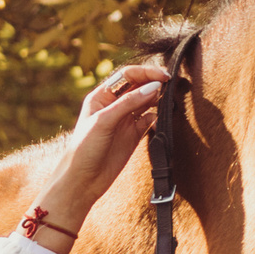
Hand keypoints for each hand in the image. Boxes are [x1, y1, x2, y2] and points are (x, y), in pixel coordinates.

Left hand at [17, 65, 167, 253]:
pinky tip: (164, 115)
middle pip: (139, 86)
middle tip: (172, 84)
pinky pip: (150, 119)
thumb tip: (154, 87)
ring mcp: (125, 120)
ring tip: (170, 97)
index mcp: (102, 96)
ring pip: (146, 101)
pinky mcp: (133, 135)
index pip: (128, 75)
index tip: (163, 76)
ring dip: (158, 97)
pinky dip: (158, 115)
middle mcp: (114, 105)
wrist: (82, 180)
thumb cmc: (84, 148)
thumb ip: (128, 103)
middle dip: (154, 82)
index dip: (146, 72)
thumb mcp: (103, 121)